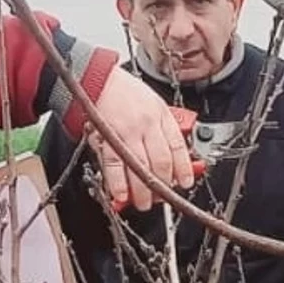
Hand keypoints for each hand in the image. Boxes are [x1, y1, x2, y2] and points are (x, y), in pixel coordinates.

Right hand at [80, 68, 193, 210]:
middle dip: (163, 185)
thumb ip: (163, 129)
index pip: (178, 147)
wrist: (97, 79)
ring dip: (143, 191)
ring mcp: (126, 131)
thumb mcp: (153, 104)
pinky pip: (114, 165)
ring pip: (140, 167)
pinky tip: (122, 195)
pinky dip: (118, 183)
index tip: (185, 183)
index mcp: (161, 115)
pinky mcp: (106, 137)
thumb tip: (174, 158)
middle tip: (161, 198)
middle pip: (161, 162)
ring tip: (144, 204)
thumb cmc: (125, 93)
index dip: (183, 168)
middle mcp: (146, 124)